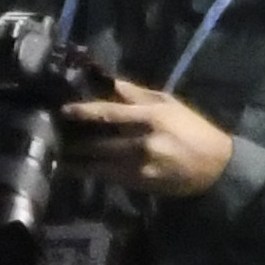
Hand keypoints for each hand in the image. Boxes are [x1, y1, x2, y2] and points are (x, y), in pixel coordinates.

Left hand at [57, 80, 235, 198]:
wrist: (213, 167)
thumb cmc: (191, 129)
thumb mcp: (168, 104)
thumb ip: (136, 94)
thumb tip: (108, 80)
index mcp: (151, 117)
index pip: (109, 113)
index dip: (83, 112)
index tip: (63, 110)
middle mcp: (142, 143)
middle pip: (98, 142)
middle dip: (73, 140)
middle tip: (50, 133)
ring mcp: (139, 167)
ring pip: (97, 164)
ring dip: (75, 160)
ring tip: (56, 153)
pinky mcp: (138, 184)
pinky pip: (107, 177)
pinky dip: (90, 171)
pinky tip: (76, 167)